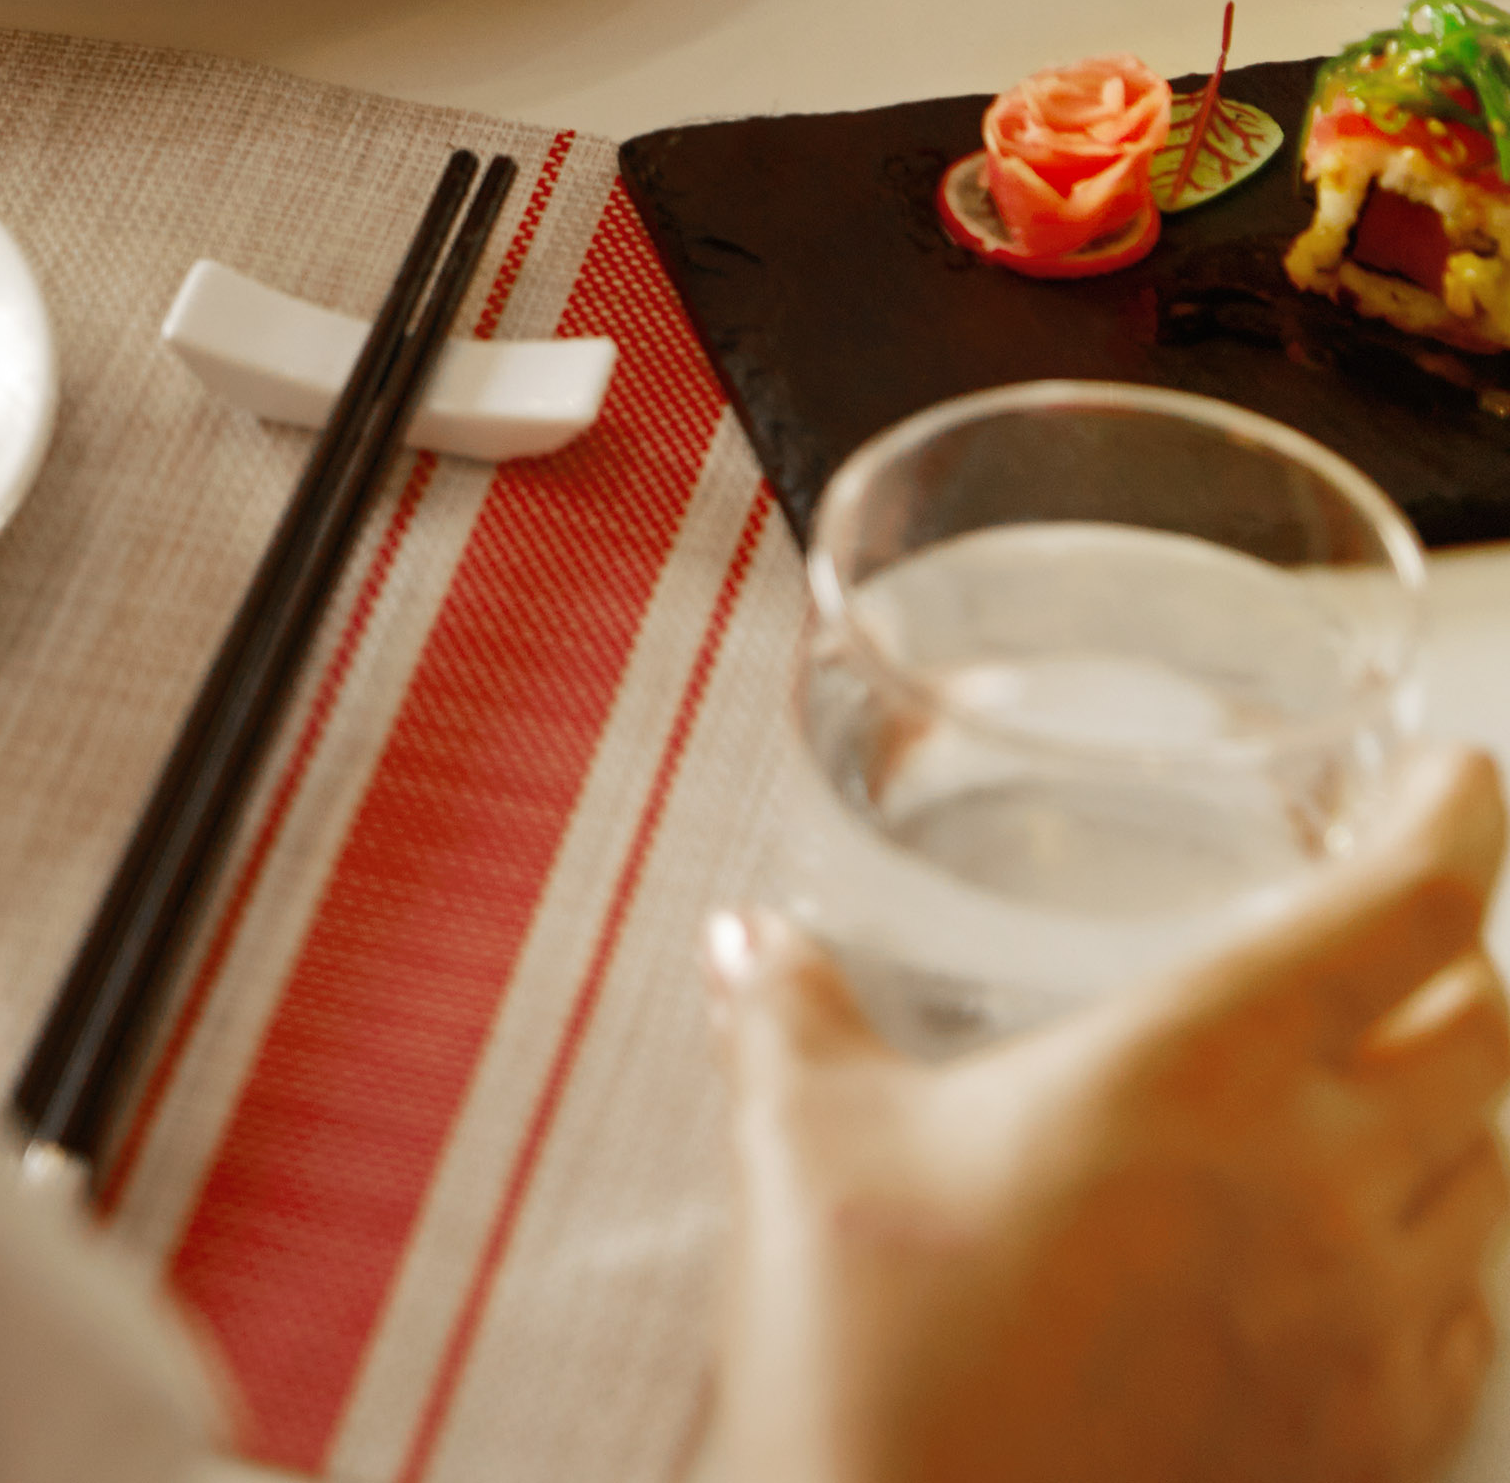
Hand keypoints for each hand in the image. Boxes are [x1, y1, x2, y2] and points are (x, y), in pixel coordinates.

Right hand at [711, 744, 1509, 1482]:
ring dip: (1457, 1110)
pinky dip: (1441, 1258)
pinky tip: (1357, 1258)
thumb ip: (790, 1010)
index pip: (1408, 911)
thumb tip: (756, 943)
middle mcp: (1321, 1193)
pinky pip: (1466, 1325)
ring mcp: (1364, 1338)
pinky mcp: (1370, 1455)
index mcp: (1202, 1072)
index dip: (1452, 822)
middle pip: (1489, 1034)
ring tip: (1381, 1081)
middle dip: (1462, 958)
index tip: (1452, 777)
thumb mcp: (806, 1140)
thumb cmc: (872, 1359)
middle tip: (1407, 921)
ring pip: (1493, 1179)